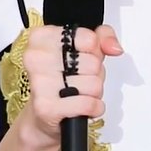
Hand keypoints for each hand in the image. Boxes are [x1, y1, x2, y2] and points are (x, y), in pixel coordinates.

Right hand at [18, 23, 122, 149]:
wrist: (43, 113)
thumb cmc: (62, 79)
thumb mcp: (82, 50)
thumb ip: (102, 38)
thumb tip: (114, 47)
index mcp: (41, 37)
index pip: (88, 39)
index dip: (93, 52)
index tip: (80, 58)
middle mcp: (36, 58)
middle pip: (93, 63)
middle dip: (94, 75)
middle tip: (78, 79)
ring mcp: (39, 82)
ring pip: (94, 84)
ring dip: (93, 93)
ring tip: (77, 93)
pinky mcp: (46, 107)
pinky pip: (89, 104)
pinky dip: (93, 108)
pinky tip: (80, 107)